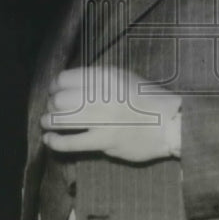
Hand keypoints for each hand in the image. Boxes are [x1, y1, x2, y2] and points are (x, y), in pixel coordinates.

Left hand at [41, 67, 181, 162]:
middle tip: (51, 109)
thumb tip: (70, 87)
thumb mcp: (123, 78)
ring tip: (47, 123)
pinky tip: (50, 140)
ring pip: (60, 119)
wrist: (171, 124)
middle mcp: (101, 96)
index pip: (65, 78)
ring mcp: (102, 119)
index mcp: (105, 77)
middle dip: (51, 104)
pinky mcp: (104, 141)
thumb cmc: (147, 100)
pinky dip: (55, 142)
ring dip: (48, 121)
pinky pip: (70, 142)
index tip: (54, 92)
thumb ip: (98, 80)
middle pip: (59, 99)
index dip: (54, 86)